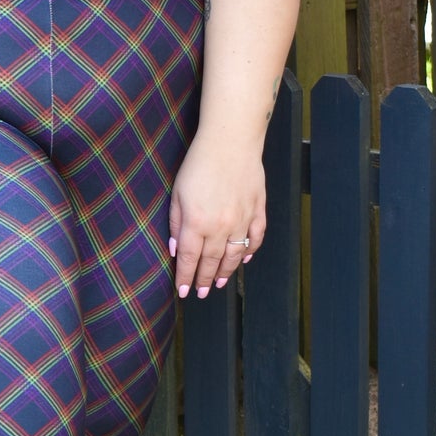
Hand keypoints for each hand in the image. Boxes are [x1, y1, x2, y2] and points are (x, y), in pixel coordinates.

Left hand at [167, 133, 266, 299]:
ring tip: (219, 284)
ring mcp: (243, 219)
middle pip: (211, 262)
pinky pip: (256, 237)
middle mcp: (221, 226)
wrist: (231, 141)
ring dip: (226, 272)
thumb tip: (177, 249)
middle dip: (204, 280)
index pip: (190, 259)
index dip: (186, 278)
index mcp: (197, 222)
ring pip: (235, 255)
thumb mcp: (178, 193)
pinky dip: (250, 251)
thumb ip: (177, 223)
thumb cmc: (199, 163)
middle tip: (201, 293)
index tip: (182, 292)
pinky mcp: (258, 210)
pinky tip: (244, 259)